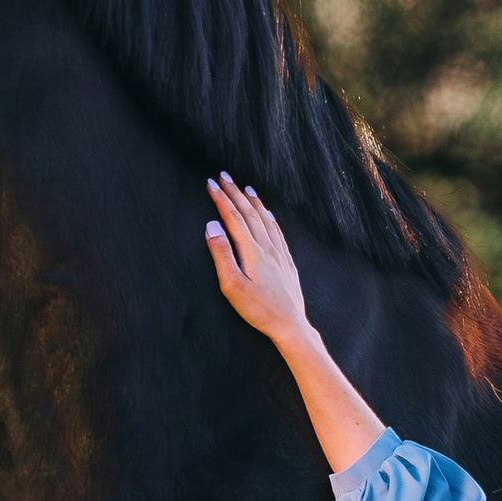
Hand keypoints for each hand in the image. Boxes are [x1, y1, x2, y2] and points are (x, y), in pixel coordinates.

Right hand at [204, 176, 313, 350]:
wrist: (290, 324)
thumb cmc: (258, 309)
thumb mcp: (232, 285)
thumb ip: (222, 254)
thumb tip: (212, 227)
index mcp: (251, 251)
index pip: (233, 217)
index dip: (221, 199)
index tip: (210, 184)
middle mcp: (267, 247)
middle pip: (249, 213)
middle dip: (235, 193)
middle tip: (223, 176)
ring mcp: (280, 253)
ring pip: (265, 219)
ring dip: (253, 201)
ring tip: (245, 187)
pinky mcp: (287, 261)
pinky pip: (277, 231)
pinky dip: (270, 217)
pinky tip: (268, 213)